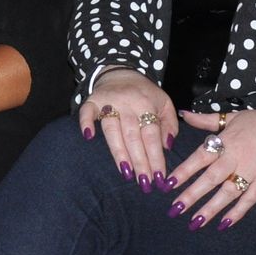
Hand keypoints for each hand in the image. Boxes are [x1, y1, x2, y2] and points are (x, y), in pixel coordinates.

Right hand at [77, 68, 178, 192]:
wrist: (121, 71)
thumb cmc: (145, 93)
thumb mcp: (164, 103)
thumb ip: (170, 124)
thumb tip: (167, 147)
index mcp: (147, 103)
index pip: (152, 134)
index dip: (156, 156)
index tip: (159, 177)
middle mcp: (127, 103)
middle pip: (133, 136)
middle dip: (140, 161)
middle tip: (144, 183)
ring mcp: (108, 101)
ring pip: (112, 130)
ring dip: (119, 152)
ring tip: (126, 172)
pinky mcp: (92, 100)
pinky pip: (87, 111)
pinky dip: (86, 122)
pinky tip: (89, 137)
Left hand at [165, 107, 255, 230]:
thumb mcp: (234, 117)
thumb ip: (207, 120)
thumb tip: (183, 114)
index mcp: (226, 140)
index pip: (200, 157)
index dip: (183, 171)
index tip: (167, 184)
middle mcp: (237, 157)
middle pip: (210, 179)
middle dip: (191, 195)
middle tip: (174, 209)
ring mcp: (252, 171)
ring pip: (227, 193)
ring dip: (210, 209)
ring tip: (194, 223)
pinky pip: (249, 200)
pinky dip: (237, 212)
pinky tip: (224, 224)